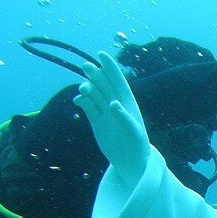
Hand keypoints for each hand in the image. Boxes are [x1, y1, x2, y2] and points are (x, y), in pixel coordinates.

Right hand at [74, 52, 151, 183]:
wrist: (130, 162)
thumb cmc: (138, 146)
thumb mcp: (133, 132)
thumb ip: (123, 117)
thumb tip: (112, 103)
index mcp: (127, 103)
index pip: (118, 81)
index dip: (110, 67)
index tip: (100, 54)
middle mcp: (115, 104)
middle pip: (103, 84)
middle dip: (96, 74)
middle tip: (87, 67)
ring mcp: (105, 112)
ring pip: (94, 94)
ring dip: (88, 88)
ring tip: (84, 89)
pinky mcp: (97, 122)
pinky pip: (88, 107)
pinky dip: (82, 102)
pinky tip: (78, 100)